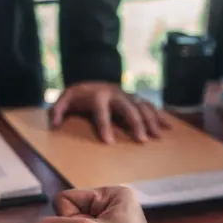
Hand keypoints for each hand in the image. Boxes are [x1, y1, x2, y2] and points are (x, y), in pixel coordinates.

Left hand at [50, 82, 170, 143]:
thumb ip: (59, 110)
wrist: (91, 79)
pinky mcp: (134, 98)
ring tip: (156, 136)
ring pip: (141, 106)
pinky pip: (148, 106)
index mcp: (98, 96)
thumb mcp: (65, 99)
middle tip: (141, 140)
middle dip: (136, 124)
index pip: (102, 113)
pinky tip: (167, 127)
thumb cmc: (79, 94)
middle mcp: (115, 94)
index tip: (109, 143)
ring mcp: (127, 95)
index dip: (105, 127)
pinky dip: (159, 115)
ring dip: (151, 121)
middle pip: (128, 109)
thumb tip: (54, 123)